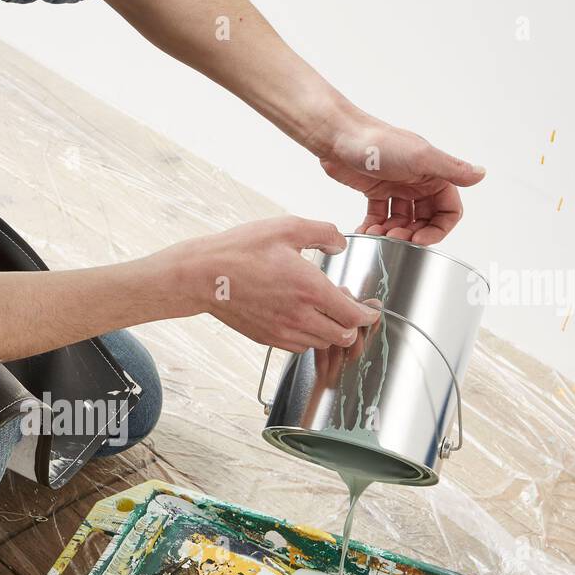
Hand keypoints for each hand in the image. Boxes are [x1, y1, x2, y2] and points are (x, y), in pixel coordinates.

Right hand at [160, 216, 380, 353]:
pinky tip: (303, 317)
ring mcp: (282, 331)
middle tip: (348, 305)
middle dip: (352, 324)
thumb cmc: (241, 250)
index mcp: (311, 290)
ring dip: (330, 330)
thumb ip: (323, 233)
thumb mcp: (287, 227)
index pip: (354, 316)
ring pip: (321, 343)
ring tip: (323, 309)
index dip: (368, 314)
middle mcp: (300, 317)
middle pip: (343, 336)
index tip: (371, 308)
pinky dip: (309, 337)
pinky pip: (299, 346)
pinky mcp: (267, 338)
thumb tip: (340, 243)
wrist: (203, 276)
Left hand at [317, 113, 483, 244]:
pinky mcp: (375, 191)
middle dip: (412, 234)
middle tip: (395, 239)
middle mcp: (418, 181)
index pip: (448, 210)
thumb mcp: (420, 157)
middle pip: (425, 219)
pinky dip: (374, 227)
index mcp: (434, 173)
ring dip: (391, 233)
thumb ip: (450, 169)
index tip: (419, 240)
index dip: (438, 229)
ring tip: (377, 235)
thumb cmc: (378, 142)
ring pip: (402, 221)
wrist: (338, 136)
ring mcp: (396, 187)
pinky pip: (380, 216)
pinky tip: (366, 232)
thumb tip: (480, 174)